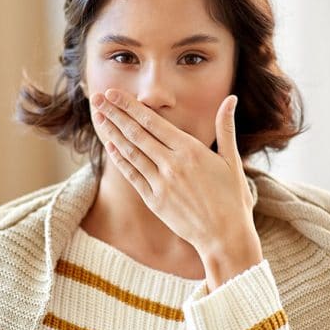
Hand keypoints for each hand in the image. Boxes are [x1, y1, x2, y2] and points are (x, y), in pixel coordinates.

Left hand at [91, 88, 262, 289]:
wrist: (224, 236)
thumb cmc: (232, 198)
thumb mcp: (232, 160)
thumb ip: (226, 128)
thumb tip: (231, 98)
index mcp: (190, 150)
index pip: (152, 122)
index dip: (130, 106)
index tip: (114, 93)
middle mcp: (172, 164)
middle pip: (136, 133)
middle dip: (114, 113)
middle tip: (97, 98)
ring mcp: (160, 183)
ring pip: (130, 152)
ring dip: (112, 133)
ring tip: (98, 117)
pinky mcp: (154, 200)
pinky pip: (132, 175)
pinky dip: (120, 159)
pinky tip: (110, 146)